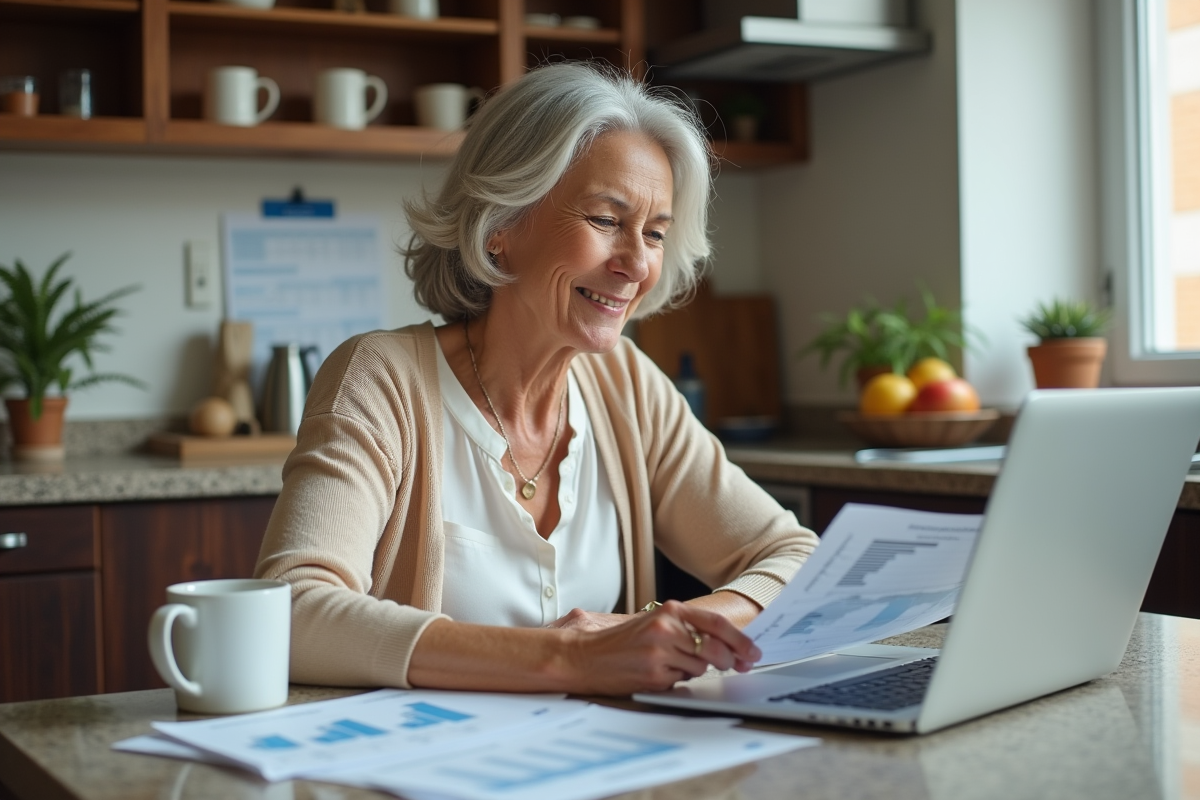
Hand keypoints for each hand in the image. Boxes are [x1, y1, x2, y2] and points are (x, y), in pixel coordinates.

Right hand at [560, 600, 761, 694]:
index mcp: (669, 611)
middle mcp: (666, 628)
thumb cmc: (620, 641)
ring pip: (699, 668)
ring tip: (670, 664)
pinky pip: (680, 682)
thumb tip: (722, 645)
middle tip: (731, 665)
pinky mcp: (654, 675)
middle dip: (725, 661)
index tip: (753, 653)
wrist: (584, 656)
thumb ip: (684, 628)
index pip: (715, 625)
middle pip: (714, 650)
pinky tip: (656, 674)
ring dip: (693, 670)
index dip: (740, 640)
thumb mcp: (653, 623)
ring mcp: (660, 653)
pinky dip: (674, 680)